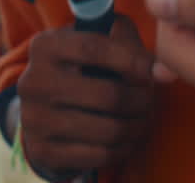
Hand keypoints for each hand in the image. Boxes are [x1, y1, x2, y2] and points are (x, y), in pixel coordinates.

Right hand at [16, 17, 154, 176]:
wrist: (46, 106)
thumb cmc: (84, 65)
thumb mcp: (99, 39)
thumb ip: (128, 42)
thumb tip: (162, 70)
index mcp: (45, 46)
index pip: (93, 48)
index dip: (130, 60)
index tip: (153, 70)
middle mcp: (33, 81)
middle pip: (107, 95)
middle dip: (140, 100)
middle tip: (149, 100)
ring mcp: (34, 119)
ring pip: (108, 130)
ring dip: (136, 126)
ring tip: (142, 118)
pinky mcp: (42, 151)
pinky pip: (99, 155)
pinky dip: (122, 148)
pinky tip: (126, 138)